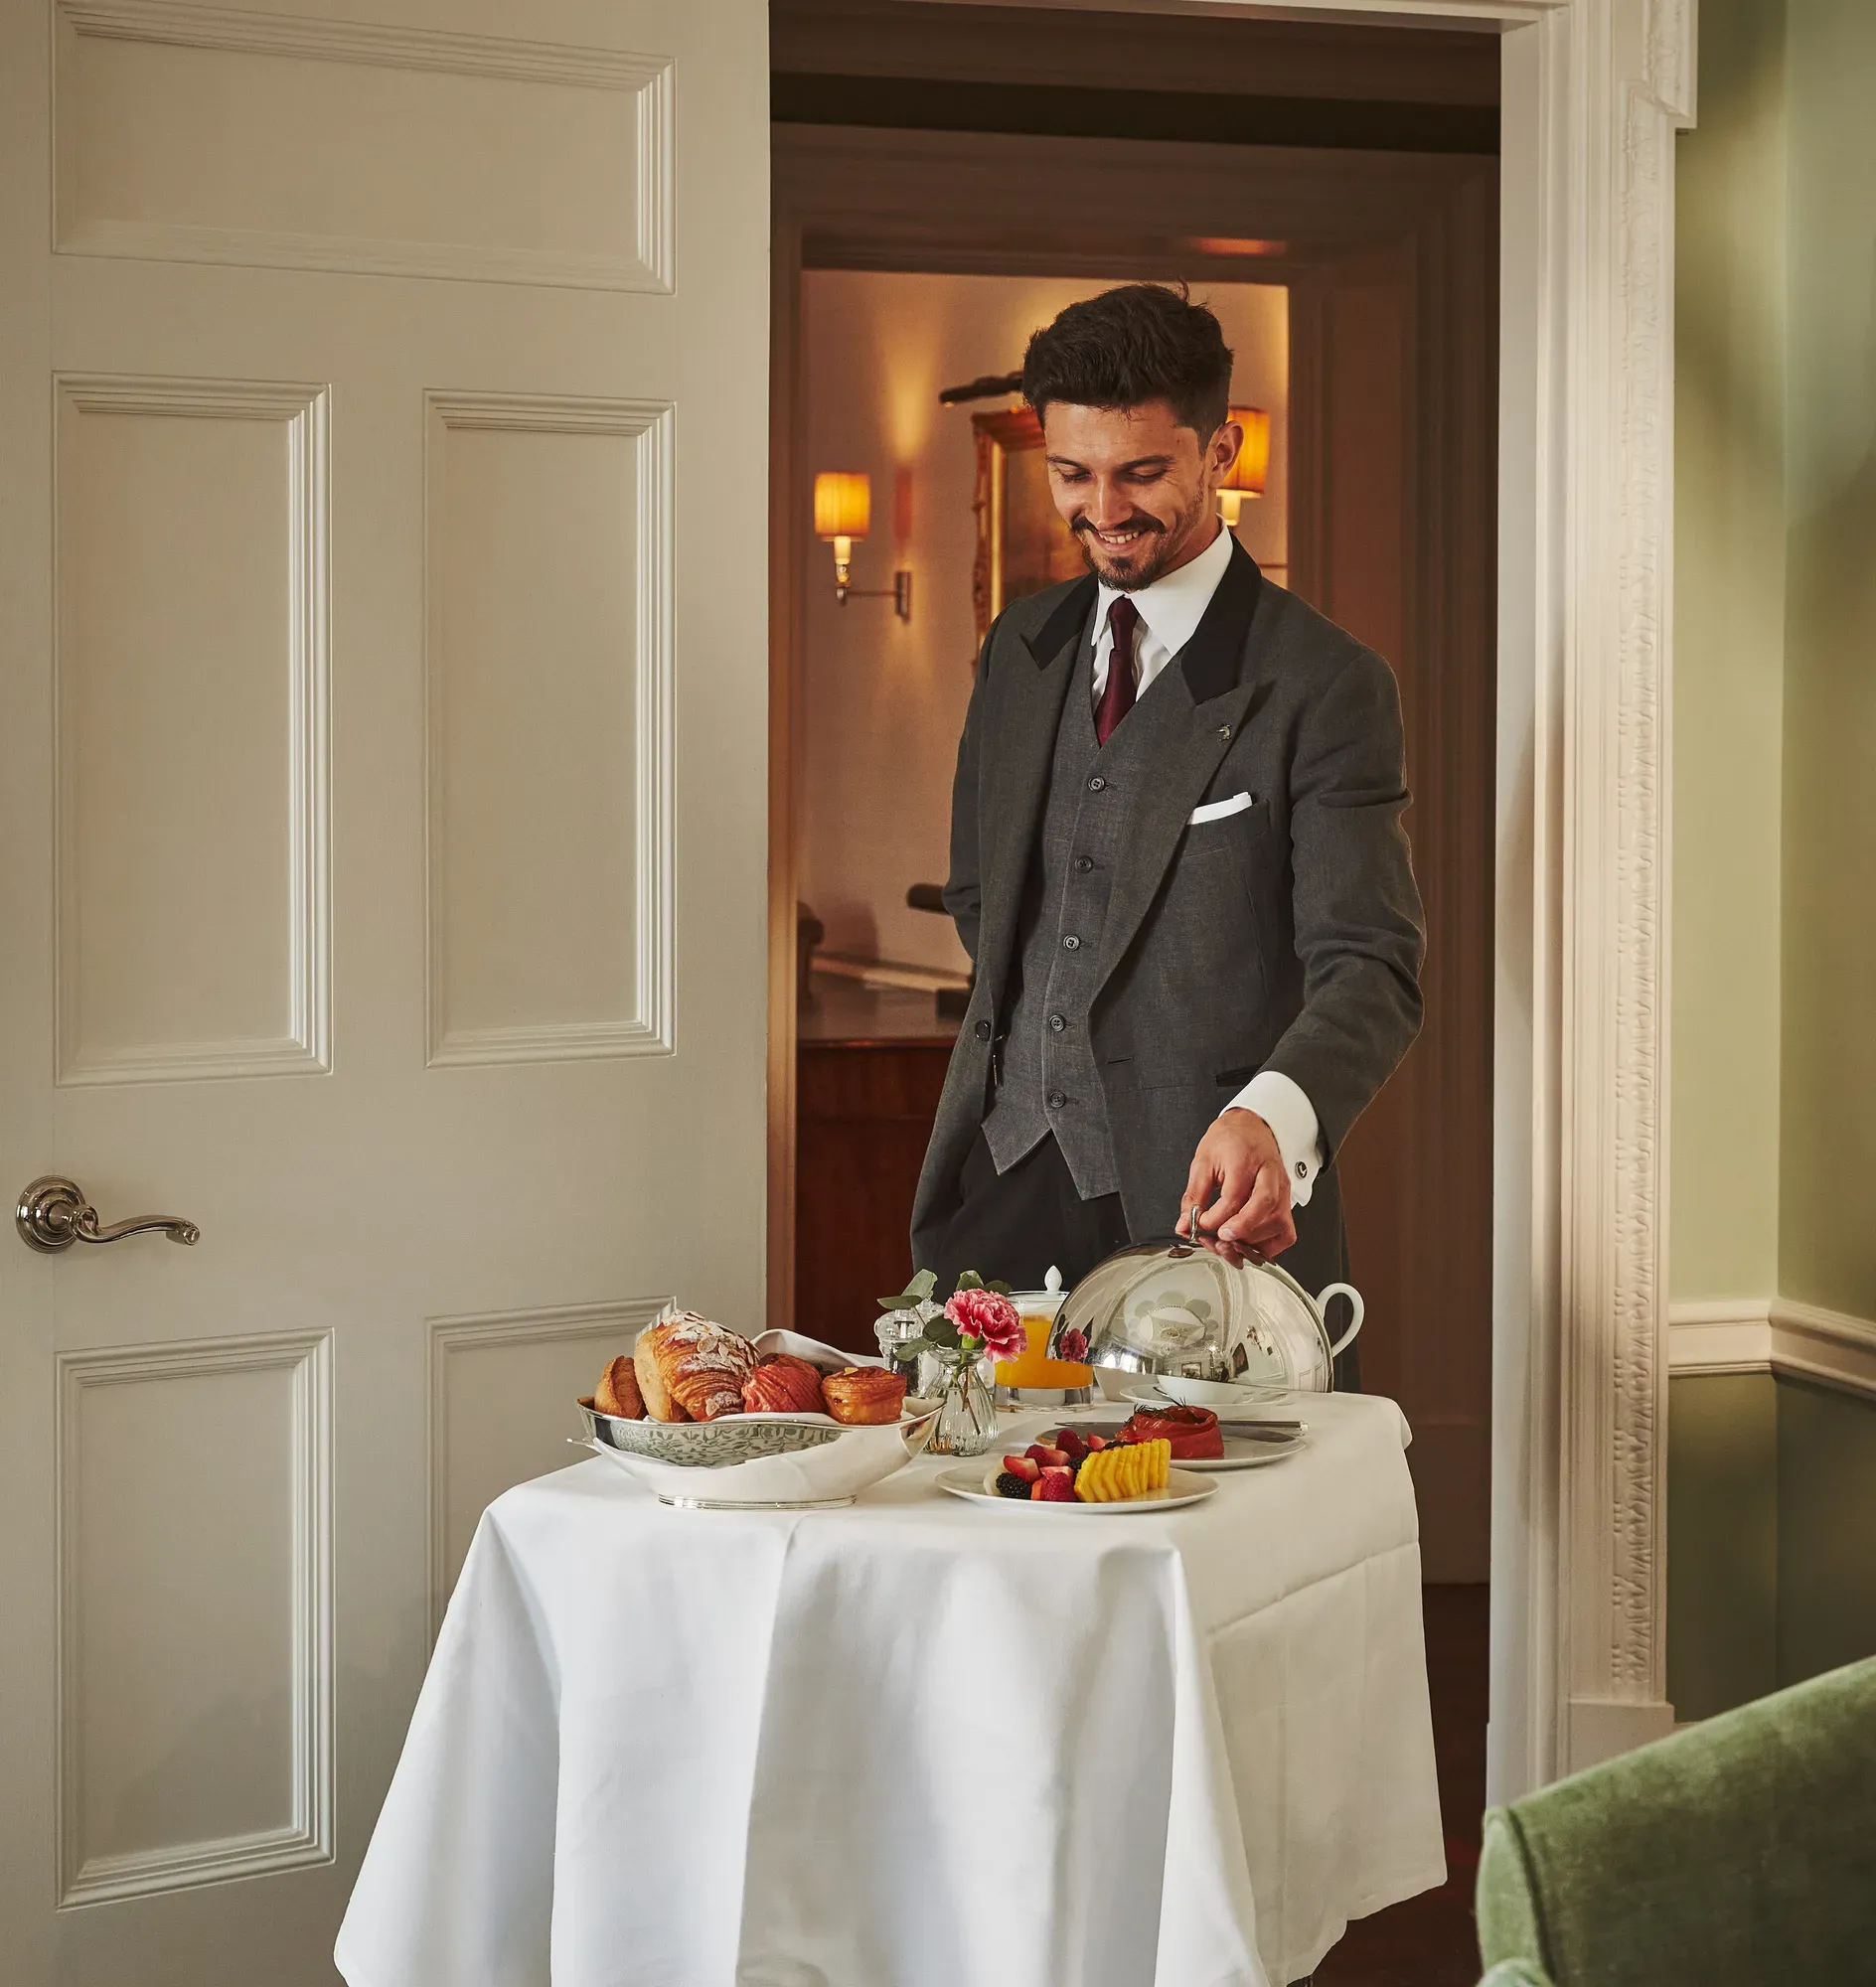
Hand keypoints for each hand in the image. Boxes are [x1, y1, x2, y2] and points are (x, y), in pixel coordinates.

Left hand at [1181, 1109, 1297, 1261]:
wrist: (1252, 1127)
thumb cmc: (1230, 1141)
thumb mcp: (1203, 1161)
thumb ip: (1194, 1196)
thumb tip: (1185, 1224)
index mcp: (1246, 1159)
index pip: (1234, 1195)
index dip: (1215, 1217)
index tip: (1200, 1223)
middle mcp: (1270, 1175)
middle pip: (1264, 1206)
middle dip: (1241, 1228)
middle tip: (1220, 1237)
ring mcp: (1282, 1190)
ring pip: (1279, 1223)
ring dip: (1253, 1241)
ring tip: (1230, 1242)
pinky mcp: (1286, 1203)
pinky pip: (1286, 1232)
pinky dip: (1269, 1245)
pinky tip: (1249, 1244)